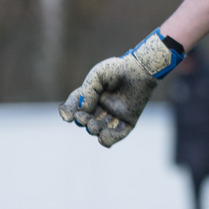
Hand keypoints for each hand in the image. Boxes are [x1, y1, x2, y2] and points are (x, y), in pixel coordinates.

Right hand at [59, 28, 184, 147]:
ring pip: (99, 130)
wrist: (142, 69)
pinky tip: (103, 137)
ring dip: (93, 130)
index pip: (75, 107)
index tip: (67, 116)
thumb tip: (81, 110)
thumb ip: (87, 91)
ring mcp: (113, 116)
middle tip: (83, 119)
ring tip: (93, 126)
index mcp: (90, 97)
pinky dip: (109, 139)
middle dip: (82, 122)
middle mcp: (100, 108)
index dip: (68, 112)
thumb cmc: (119, 69)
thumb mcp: (98, 75)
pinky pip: (117, 135)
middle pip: (86, 121)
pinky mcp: (127, 121)